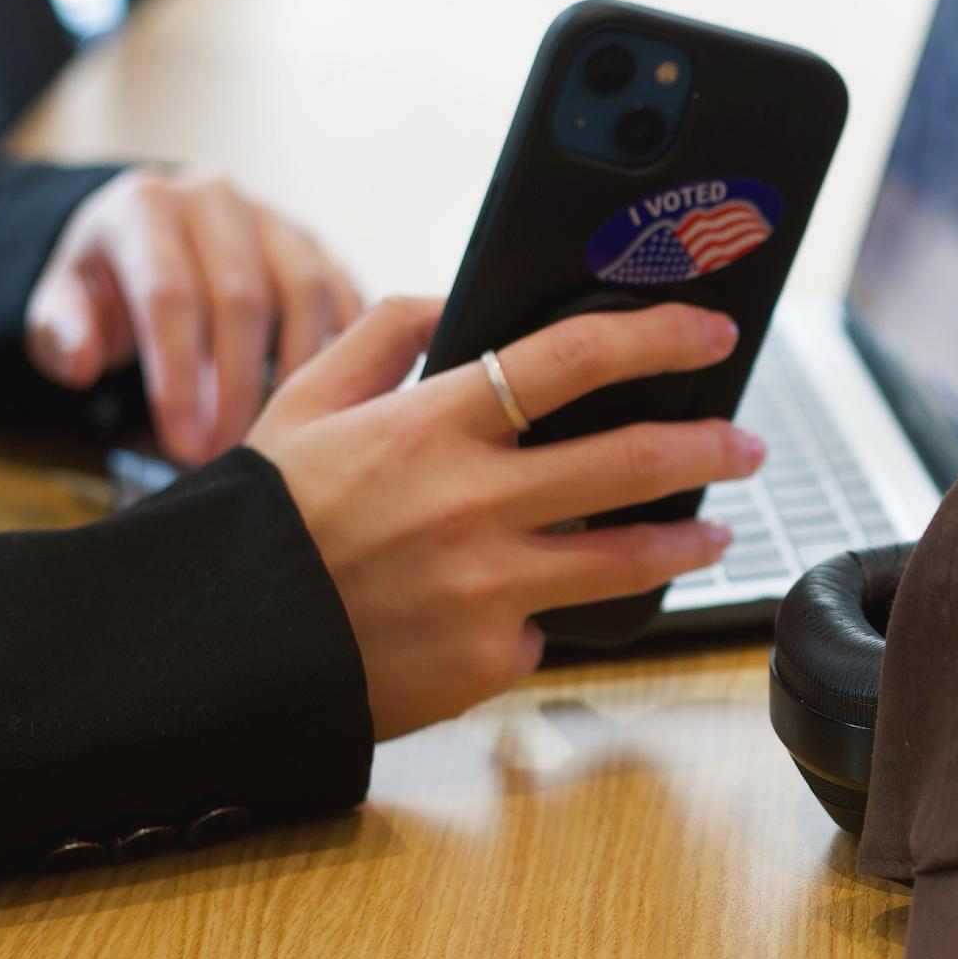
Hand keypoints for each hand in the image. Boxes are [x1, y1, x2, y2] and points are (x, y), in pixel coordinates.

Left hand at [26, 168, 363, 464]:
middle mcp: (216, 200)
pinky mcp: (317, 245)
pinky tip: (323, 398)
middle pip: (242, 298)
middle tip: (227, 451)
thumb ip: (61, 330)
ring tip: (279, 431)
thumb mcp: (61, 300)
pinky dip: (343, 349)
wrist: (151, 233)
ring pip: (305, 294)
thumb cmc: (108, 280)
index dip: (179, 377)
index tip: (184, 444)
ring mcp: (275, 219)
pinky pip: (345, 296)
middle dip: (237, 387)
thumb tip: (83, 362)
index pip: (169, 296)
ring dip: (298, 374)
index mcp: (145, 207)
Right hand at [248, 297, 763, 739]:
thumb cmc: (260, 523)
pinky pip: (548, 631)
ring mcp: (486, 586)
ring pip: (629, 558)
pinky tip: (543, 608)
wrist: (210, 648)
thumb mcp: (299, 406)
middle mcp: (471, 502)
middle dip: (711, 447)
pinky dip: (551, 617)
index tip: (711, 334)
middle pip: (633, 462)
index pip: (575, 360)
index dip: (659, 339)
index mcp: (430, 424)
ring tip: (715, 531)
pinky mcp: (486, 660)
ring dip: (688, 541)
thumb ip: (377, 335)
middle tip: (747, 443)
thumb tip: (446, 298)